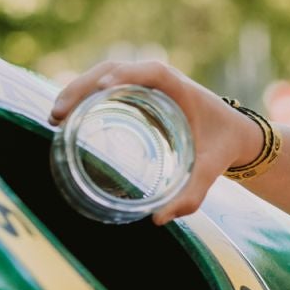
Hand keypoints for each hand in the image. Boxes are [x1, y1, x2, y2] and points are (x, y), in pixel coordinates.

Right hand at [47, 59, 259, 223]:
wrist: (234, 134)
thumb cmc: (222, 148)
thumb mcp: (211, 170)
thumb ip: (192, 194)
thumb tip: (158, 219)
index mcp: (179, 88)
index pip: (151, 72)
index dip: (126, 75)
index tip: (103, 88)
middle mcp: (159, 80)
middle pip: (115, 70)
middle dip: (84, 87)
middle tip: (59, 115)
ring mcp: (144, 83)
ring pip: (104, 75)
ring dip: (77, 91)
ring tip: (55, 118)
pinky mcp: (136, 92)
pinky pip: (106, 86)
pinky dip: (84, 96)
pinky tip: (64, 117)